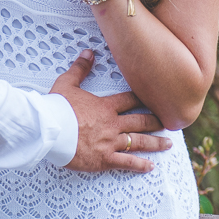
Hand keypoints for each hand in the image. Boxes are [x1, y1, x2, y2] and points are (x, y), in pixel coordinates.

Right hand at [51, 49, 170, 172]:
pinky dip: (140, 165)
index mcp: (105, 106)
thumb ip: (80, 69)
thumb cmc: (56, 107)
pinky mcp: (104, 159)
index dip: (143, 99)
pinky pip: (126, 162)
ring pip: (138, 142)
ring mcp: (110, 142)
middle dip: (155, 121)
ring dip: (155, 143)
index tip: (154, 99)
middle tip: (167, 122)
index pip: (130, 100)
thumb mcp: (66, 84)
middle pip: (140, 121)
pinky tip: (151, 166)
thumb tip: (88, 52)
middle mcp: (112, 124)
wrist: (49, 130)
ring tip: (169, 144)